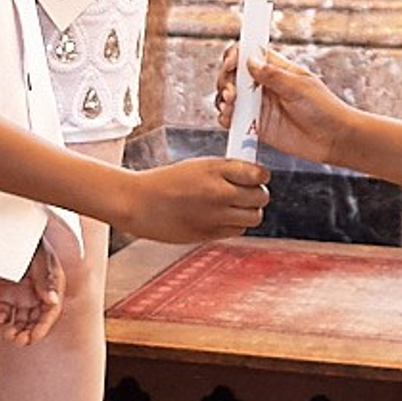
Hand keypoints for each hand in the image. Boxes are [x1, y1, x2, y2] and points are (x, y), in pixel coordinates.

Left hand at [0, 236, 64, 343]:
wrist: (3, 232)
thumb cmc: (29, 240)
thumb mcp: (41, 258)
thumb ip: (47, 279)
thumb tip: (52, 300)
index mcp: (50, 286)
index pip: (49, 312)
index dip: (42, 326)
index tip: (34, 336)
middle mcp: (35, 293)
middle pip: (35, 319)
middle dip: (28, 333)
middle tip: (20, 340)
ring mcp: (19, 294)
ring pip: (20, 320)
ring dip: (15, 330)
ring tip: (9, 334)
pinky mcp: (3, 294)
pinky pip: (4, 313)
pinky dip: (1, 320)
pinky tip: (0, 322)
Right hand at [121, 153, 268, 244]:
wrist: (140, 203)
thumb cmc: (167, 181)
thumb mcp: (197, 166)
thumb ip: (225, 171)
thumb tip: (253, 178)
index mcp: (214, 170)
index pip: (258, 174)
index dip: (261, 175)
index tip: (257, 176)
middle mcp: (218, 193)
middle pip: (261, 197)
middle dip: (258, 194)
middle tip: (248, 193)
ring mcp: (214, 216)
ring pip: (254, 217)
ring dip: (250, 212)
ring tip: (236, 207)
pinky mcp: (209, 234)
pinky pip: (237, 230)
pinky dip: (235, 224)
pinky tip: (222, 217)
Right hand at [213, 44, 350, 164]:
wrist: (334, 139)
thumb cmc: (325, 109)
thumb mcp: (300, 87)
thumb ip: (273, 75)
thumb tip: (250, 61)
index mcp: (276, 70)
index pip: (248, 55)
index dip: (235, 57)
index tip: (231, 65)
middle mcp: (264, 86)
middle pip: (233, 75)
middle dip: (226, 81)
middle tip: (232, 93)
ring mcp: (259, 106)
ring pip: (229, 97)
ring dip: (223, 99)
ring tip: (231, 106)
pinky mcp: (256, 126)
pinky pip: (234, 120)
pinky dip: (226, 118)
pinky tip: (229, 119)